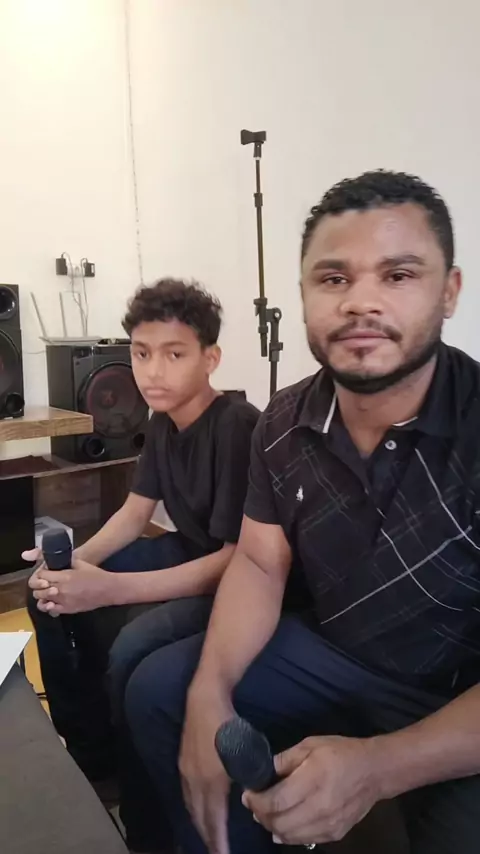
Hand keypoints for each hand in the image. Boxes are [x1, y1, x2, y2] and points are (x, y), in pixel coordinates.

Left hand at [25, 549, 113, 614]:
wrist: (107, 590)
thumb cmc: (95, 575)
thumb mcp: (80, 563)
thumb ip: (65, 561)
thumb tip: (53, 560)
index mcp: (64, 576)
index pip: (41, 575)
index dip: (40, 572)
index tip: (44, 571)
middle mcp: (61, 590)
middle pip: (38, 588)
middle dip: (38, 584)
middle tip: (44, 581)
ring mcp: (63, 601)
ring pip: (41, 600)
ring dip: (41, 594)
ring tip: (47, 591)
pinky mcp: (67, 610)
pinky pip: (50, 609)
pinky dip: (47, 605)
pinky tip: (52, 600)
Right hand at [179, 686, 233, 853]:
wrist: (205, 699)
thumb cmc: (228, 724)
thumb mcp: (244, 752)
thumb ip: (248, 776)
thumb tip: (255, 794)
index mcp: (210, 781)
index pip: (213, 820)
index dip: (218, 841)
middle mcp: (193, 781)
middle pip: (199, 818)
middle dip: (208, 837)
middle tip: (216, 852)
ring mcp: (185, 771)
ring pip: (191, 806)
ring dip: (200, 824)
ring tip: (209, 837)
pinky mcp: (182, 762)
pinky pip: (188, 794)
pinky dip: (194, 808)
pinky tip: (200, 809)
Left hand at [243, 735, 380, 846]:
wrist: (374, 771)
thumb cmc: (341, 753)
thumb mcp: (311, 745)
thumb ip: (285, 759)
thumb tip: (264, 772)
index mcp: (313, 780)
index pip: (277, 801)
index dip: (257, 801)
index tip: (247, 794)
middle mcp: (320, 807)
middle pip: (280, 823)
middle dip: (260, 815)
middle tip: (254, 803)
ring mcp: (328, 824)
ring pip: (290, 836)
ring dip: (272, 827)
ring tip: (266, 813)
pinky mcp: (335, 834)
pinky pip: (304, 840)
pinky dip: (288, 835)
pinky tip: (282, 825)